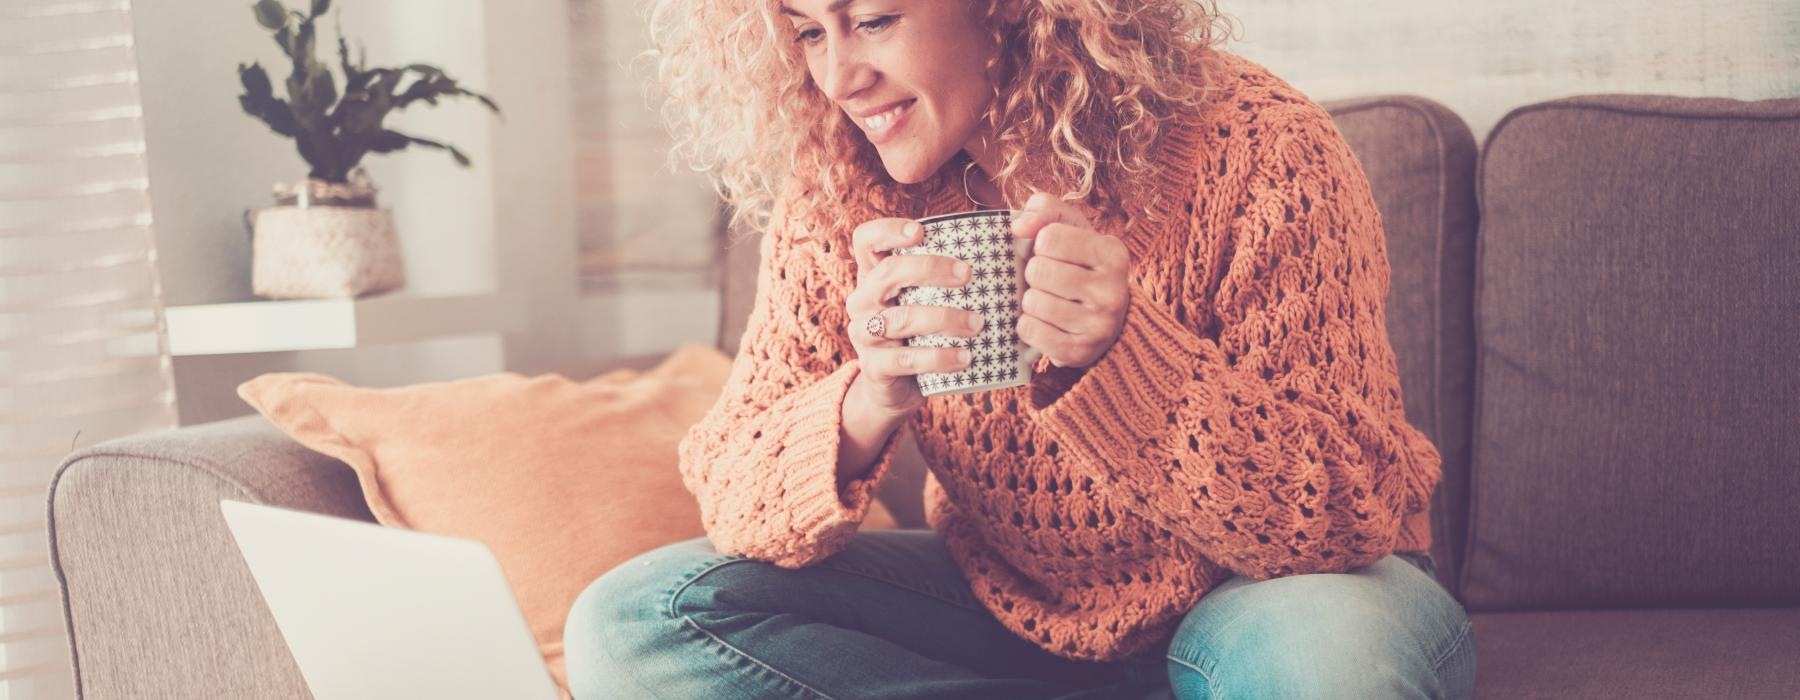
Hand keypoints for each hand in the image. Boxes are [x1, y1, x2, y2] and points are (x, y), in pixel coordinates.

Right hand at [844, 217, 984, 417]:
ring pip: (901, 318)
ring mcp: (864, 333)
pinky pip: (906, 359)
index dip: (888, 230)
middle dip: (931, 269)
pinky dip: (939, 357)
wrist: (898, 388)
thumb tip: (1021, 239)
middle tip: (968, 275)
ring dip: (944, 318)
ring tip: (977, 324)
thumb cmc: (924, 332)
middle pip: (888, 272)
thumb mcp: (930, 300)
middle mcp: (862, 299)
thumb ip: (957, 273)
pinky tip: (966, 357)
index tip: (921, 231)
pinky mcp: (875, 366)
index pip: (866, 239)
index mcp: (874, 274)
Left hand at [1010, 192, 1130, 368]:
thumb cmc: (1078, 264)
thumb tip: (1018, 225)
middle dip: (1034, 273)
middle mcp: (1113, 290)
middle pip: (1038, 271)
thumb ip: (1045, 210)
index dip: (1041, 243)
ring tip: (1049, 300)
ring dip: (1030, 300)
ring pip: (1033, 302)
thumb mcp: (1070, 229)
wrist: (1104, 319)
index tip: (1053, 252)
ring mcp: (1100, 325)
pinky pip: (1030, 330)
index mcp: (1112, 252)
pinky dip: (1028, 324)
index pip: (1050, 237)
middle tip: (1049, 280)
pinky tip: (1044, 322)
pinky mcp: (1081, 352)